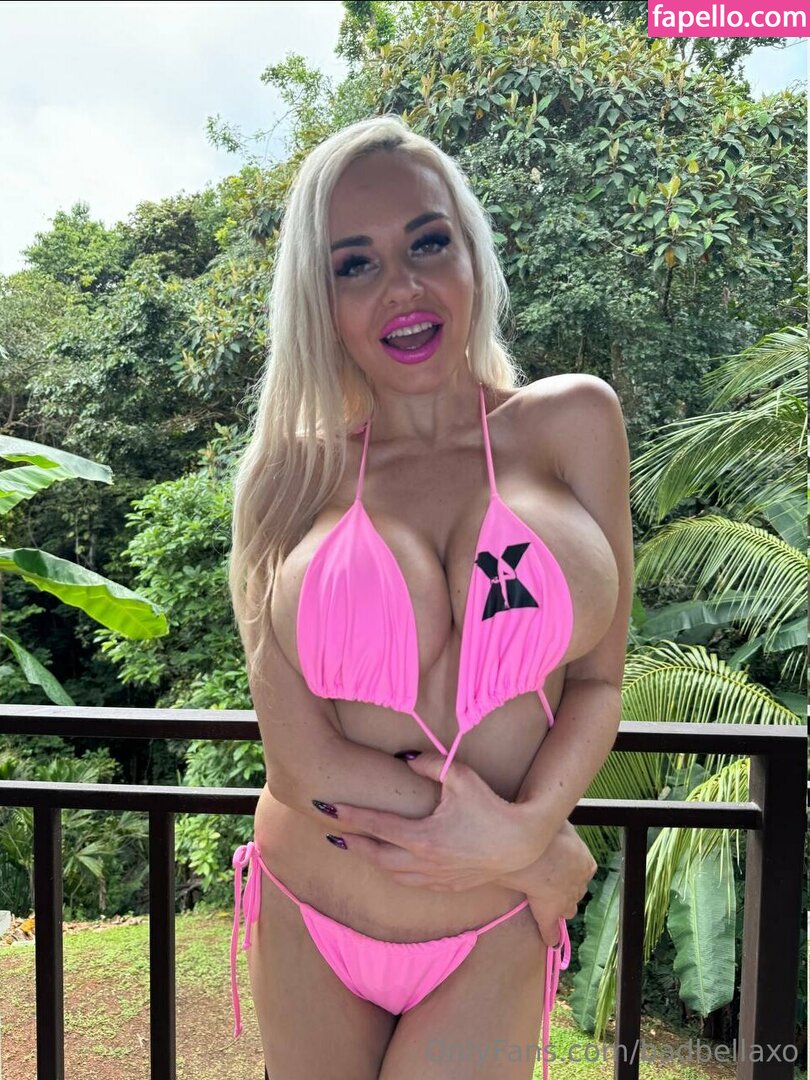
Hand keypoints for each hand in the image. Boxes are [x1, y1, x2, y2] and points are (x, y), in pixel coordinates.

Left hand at [323, 751, 544, 890]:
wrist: (522, 846)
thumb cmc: (492, 808)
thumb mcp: (461, 777)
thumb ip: (430, 764)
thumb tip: (406, 759)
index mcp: (422, 836)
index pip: (376, 825)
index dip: (350, 815)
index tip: (329, 807)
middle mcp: (423, 862)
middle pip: (376, 856)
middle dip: (353, 845)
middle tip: (334, 836)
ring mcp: (435, 877)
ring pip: (392, 875)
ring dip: (373, 861)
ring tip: (360, 849)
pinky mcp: (447, 886)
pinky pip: (412, 883)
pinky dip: (395, 873)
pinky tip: (393, 865)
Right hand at [503, 820, 596, 947]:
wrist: (541, 854)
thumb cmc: (549, 834)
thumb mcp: (560, 823)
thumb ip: (560, 824)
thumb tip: (557, 810)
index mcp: (585, 862)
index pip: (583, 870)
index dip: (572, 870)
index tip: (562, 867)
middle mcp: (579, 883)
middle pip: (577, 890)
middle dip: (568, 888)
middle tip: (554, 883)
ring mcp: (565, 900)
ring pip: (567, 907)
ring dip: (561, 907)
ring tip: (550, 905)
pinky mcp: (549, 913)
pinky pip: (551, 929)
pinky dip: (551, 935)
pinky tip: (551, 942)